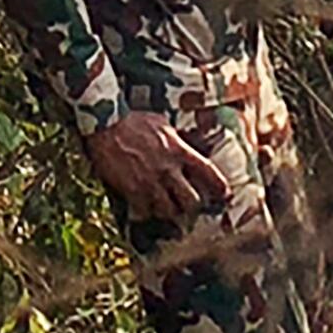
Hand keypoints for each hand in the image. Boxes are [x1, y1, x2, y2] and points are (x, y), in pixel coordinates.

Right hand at [84, 110, 229, 220]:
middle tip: (190, 207)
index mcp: (179, 150)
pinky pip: (146, 212)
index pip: (208, 172)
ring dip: (171, 212)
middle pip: (191, 200)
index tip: (226, 195)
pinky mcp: (132, 191)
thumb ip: (178, 141)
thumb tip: (190, 146)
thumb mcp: (164, 125)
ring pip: (169, 210)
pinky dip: (148, 212)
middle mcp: (168, 169)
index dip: (220, 186)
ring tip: (170, 212)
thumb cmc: (135, 120)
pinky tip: (147, 210)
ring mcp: (150, 182)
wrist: (107, 123)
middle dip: (193, 206)